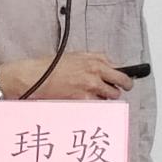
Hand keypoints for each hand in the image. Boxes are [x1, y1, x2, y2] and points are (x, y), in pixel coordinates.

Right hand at [0, 52, 132, 100]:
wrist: (36, 77)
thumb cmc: (53, 66)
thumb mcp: (78, 55)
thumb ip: (97, 59)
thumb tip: (112, 66)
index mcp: (95, 61)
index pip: (120, 72)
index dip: (124, 79)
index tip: (126, 82)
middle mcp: (95, 74)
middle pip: (120, 86)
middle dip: (120, 89)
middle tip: (115, 91)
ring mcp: (90, 88)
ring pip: (110, 97)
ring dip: (106, 97)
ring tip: (94, 95)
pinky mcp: (83, 100)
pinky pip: (98, 105)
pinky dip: (94, 104)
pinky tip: (85, 100)